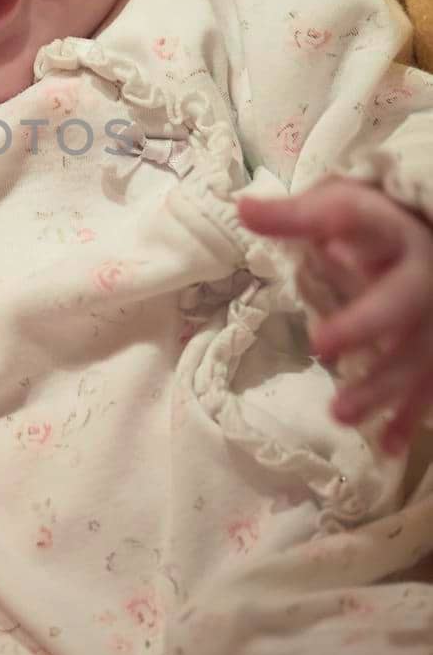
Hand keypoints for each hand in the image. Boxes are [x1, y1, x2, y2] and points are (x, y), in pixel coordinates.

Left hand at [237, 178, 432, 454]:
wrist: (430, 243)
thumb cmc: (375, 225)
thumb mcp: (337, 209)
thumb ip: (294, 216)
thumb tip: (242, 208)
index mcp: (397, 236)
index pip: (372, 230)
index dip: (350, 235)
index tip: (329, 245)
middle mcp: (423, 280)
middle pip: (399, 303)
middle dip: (364, 324)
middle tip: (322, 343)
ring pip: (414, 356)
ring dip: (379, 388)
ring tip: (339, 414)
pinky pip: (426, 388)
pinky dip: (407, 418)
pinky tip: (386, 447)